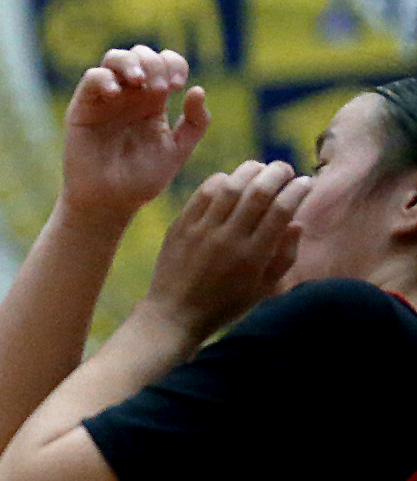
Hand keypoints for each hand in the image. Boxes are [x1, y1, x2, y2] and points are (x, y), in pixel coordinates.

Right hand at [59, 46, 208, 223]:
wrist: (110, 201)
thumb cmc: (142, 180)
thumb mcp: (177, 151)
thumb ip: (194, 123)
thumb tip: (197, 90)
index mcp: (153, 102)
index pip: (165, 63)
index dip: (174, 64)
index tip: (177, 86)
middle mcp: (129, 95)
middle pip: (141, 54)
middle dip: (154, 64)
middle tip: (161, 89)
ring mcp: (105, 99)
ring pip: (114, 58)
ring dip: (130, 62)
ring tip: (139, 81)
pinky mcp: (83, 107)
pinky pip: (92, 79)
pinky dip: (105, 78)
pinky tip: (118, 94)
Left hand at [140, 159, 305, 342]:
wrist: (176, 313)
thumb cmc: (227, 303)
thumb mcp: (265, 288)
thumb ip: (284, 255)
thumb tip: (296, 223)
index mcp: (254, 255)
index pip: (281, 210)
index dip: (297, 190)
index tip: (306, 182)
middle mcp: (229, 238)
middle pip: (258, 192)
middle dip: (277, 173)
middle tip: (286, 169)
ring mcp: (202, 230)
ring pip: (230, 187)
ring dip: (249, 171)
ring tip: (260, 168)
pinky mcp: (180, 226)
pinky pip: (202, 194)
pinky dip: (219, 181)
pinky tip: (229, 180)